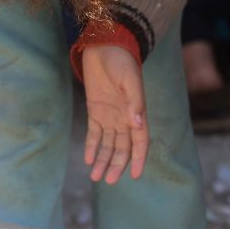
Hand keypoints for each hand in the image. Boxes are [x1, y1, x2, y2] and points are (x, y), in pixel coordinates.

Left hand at [81, 44, 147, 183]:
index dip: (137, 159)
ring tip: (96, 177)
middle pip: (122, 148)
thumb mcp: (130, 80)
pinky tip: (89, 160)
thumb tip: (138, 124)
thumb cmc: (122, 62)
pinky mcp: (95, 112)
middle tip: (109, 181)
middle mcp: (124, 118)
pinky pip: (94, 134)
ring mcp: (110, 116)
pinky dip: (92, 147)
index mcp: (137, 113)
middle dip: (117, 165)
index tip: (134, 176)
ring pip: (108, 145)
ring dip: (104, 160)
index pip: (140, 142)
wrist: (105, 47)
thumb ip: (135, 102)